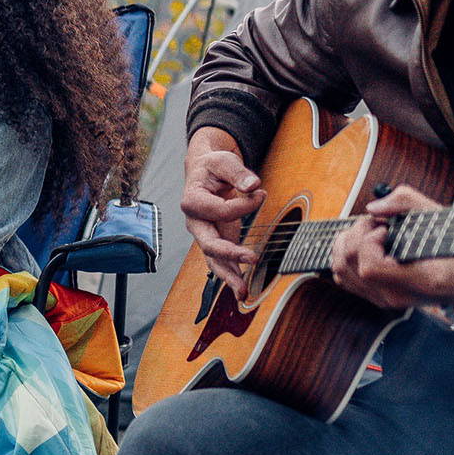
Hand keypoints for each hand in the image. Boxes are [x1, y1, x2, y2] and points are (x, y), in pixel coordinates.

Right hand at [182, 127, 265, 299]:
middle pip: (208, 243)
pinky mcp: (216, 240)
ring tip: (243, 292)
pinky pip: (221, 261)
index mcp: (192, 201)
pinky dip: (231, 275)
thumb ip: (237, 172)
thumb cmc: (213, 166)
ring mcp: (204, 234)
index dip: (244, 204)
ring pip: (213, 259)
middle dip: (230, 254)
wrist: (204, 172)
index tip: (261, 193)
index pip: (219, 210)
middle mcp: (194, 222)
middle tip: (252, 259)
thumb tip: (253, 186)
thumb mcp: (223, 161)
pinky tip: (243, 289)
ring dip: (229, 276)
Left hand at [330, 186, 453, 308]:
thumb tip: (373, 207)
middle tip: (373, 223)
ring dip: (346, 245)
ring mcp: (387, 300)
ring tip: (366, 231)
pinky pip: (346, 280)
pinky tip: (362, 245)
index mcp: (421, 280)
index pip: (370, 268)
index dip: (369, 243)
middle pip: (350, 267)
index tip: (385, 228)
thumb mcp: (443, 217)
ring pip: (342, 274)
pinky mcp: (379, 298)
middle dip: (354, 236)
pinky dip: (345, 258)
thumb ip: (407, 203)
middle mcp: (399, 296)